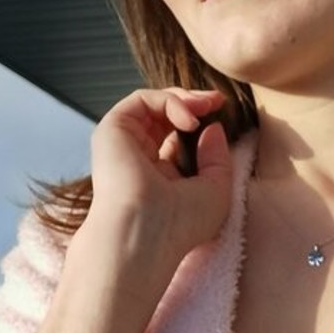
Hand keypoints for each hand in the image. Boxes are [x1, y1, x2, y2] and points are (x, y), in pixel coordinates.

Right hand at [87, 85, 233, 267]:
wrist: (146, 234)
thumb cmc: (181, 225)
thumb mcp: (216, 190)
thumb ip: (217, 157)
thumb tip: (212, 126)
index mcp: (159, 173)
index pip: (177, 135)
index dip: (200, 119)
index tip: (222, 110)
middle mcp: (139, 157)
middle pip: (165, 114)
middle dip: (193, 101)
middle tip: (216, 100)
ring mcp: (123, 143)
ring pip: (153, 103)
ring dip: (184, 98)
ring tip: (205, 107)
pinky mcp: (111, 131)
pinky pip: (142, 99)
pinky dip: (169, 101)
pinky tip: (189, 120)